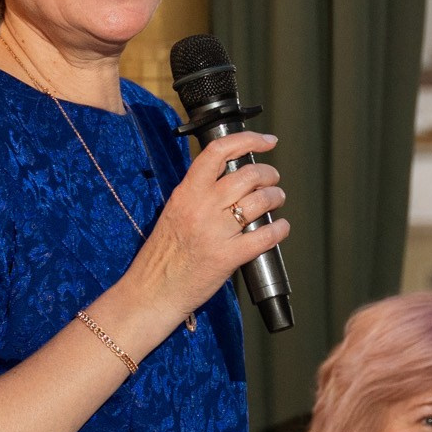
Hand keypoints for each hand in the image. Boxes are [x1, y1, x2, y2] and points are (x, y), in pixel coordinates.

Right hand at [122, 130, 287, 332]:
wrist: (152, 291)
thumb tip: (229, 180)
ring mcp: (215, 232)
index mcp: (186, 192)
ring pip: (260, 201)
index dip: (248, 140)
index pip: (217, 152)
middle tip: (272, 180)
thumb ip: (198, 194)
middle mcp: (201, 207)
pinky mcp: (228, 256)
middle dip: (269, 174)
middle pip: (248, 174)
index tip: (267, 141)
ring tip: (276, 200)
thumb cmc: (162, 255)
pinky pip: (265, 235)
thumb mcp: (173, 212)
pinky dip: (279, 229)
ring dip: (276, 198)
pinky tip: (280, 228)